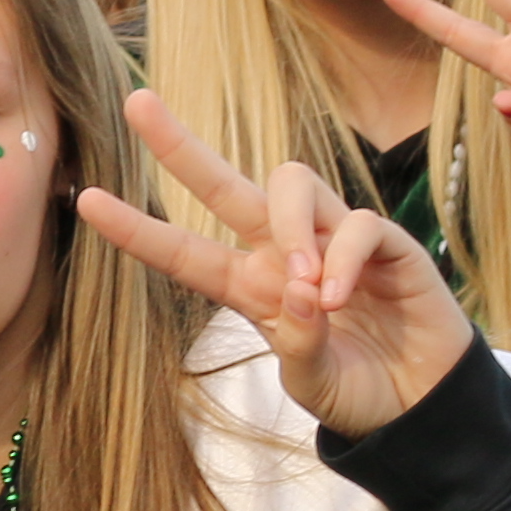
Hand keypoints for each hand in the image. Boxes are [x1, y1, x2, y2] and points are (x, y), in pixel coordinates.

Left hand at [73, 90, 479, 435]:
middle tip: (137, 103)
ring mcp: (334, 241)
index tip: (86, 200)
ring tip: (304, 285)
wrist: (424, 406)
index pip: (184, 251)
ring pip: (293, 184)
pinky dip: (343, 258)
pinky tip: (338, 296)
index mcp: (251, 288)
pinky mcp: (387, 244)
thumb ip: (299, 344)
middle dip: (180, 145)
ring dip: (292, 226)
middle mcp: (284, 254)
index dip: (138, 228)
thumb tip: (300, 290)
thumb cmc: (360, 391)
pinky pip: (357, 225)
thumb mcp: (313, 383)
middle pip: (226, 184)